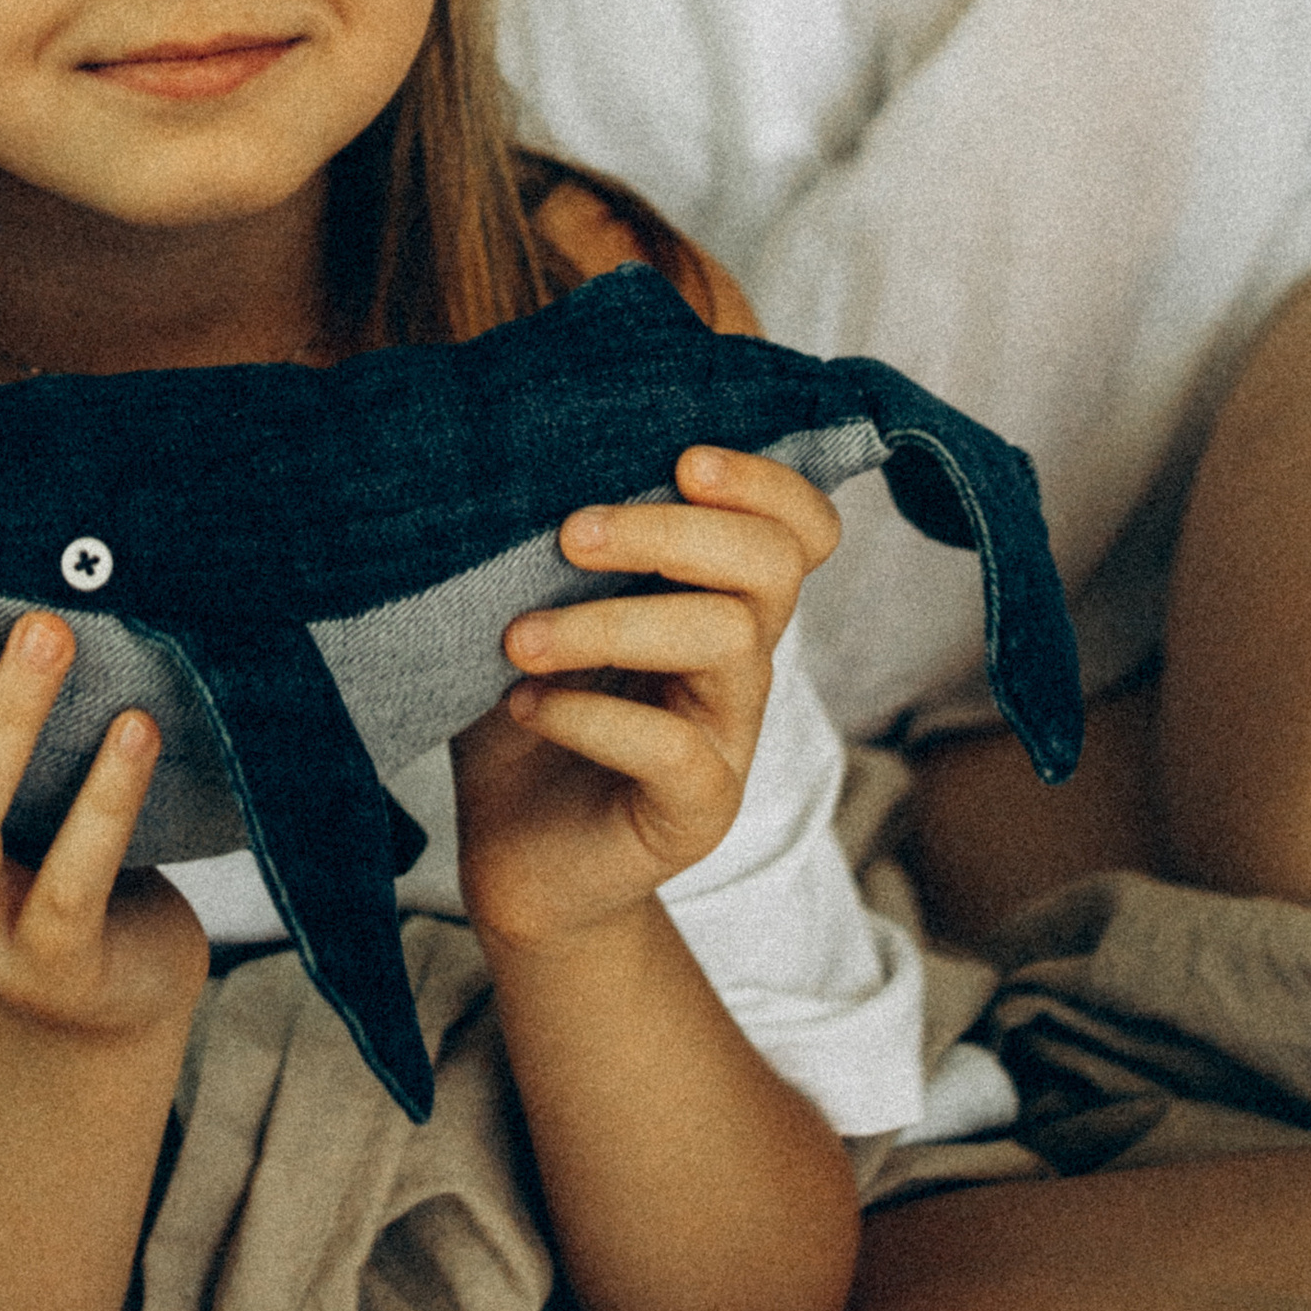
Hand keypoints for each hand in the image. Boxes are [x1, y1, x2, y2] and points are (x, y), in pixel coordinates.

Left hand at [451, 448, 839, 951]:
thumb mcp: (533, 606)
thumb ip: (548, 545)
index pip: (799, 528)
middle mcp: (740, 661)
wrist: (516, 854)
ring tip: (519, 639)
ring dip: (610, 624)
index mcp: (714, 598)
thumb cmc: (525, 707)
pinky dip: (589, 715)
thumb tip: (512, 455)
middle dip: (672, 531)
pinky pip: (675, 749)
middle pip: (771, 564)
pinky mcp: (700, 810)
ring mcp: (729, 736)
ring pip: (730, 641)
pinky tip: (526, 706)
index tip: (681, 460)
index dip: (766, 482)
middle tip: (571, 534)